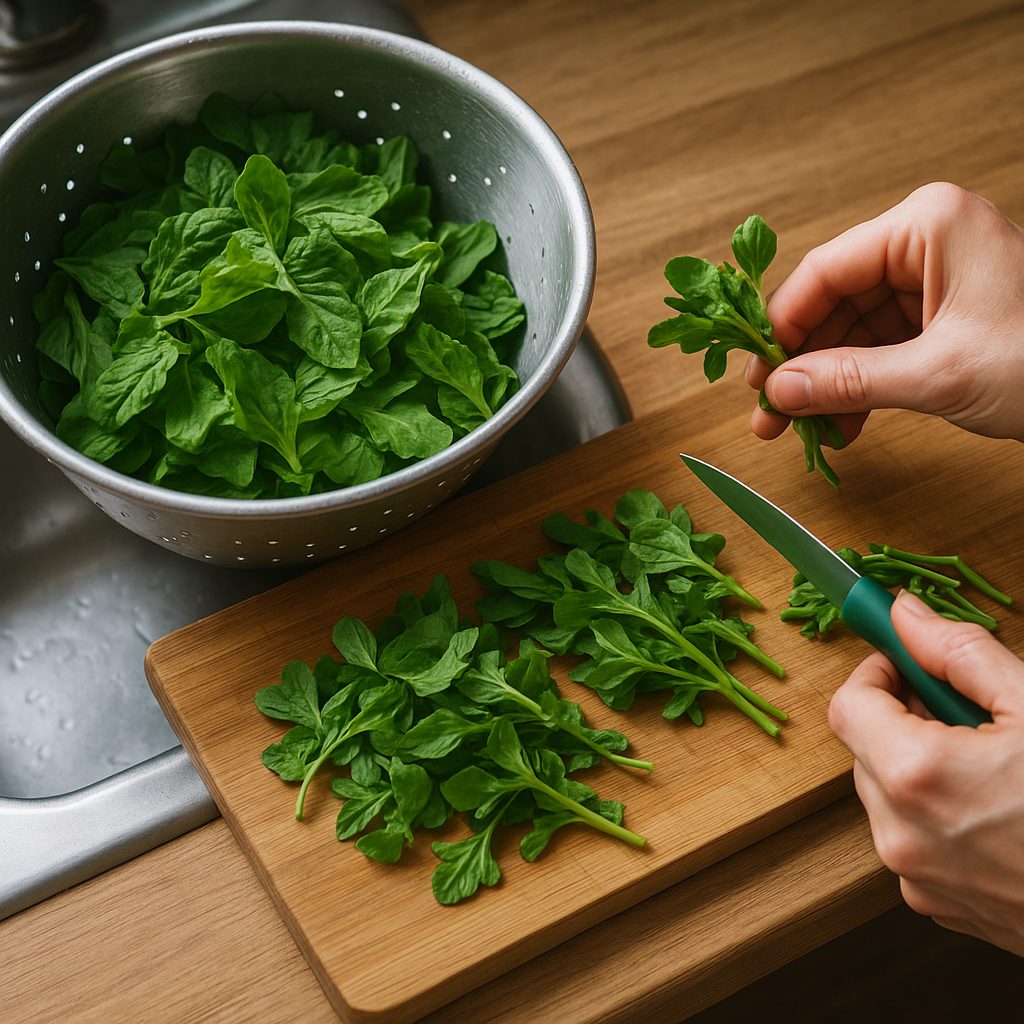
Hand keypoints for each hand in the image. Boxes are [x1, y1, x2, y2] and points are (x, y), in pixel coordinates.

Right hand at [747, 182, 1023, 446]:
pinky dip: (859, 387)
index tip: (756, 376)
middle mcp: (926, 244)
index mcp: (927, 226)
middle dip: (801, 364)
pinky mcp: (945, 316)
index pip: (824, 271)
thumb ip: (850, 380)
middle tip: (770, 414)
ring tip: (805, 431)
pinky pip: (882, 348)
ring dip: (826, 384)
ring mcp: (936, 279)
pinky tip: (842, 426)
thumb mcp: (940, 374)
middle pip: (833, 303)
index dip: (781, 328)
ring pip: (853, 330)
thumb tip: (780, 391)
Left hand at [829, 590, 1023, 954]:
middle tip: (964, 713)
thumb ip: (960, 653)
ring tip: (992, 768)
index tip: (907, 665)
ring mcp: (918, 878)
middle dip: (903, 721)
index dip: (876, 675)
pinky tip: (996, 813)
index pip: (848, 705)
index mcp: (916, 777)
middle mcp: (901, 834)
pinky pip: (914, 840)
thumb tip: (906, 614)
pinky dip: (938, 817)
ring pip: (888, 797)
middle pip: (866, 750)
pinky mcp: (939, 906)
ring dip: (921, 770)